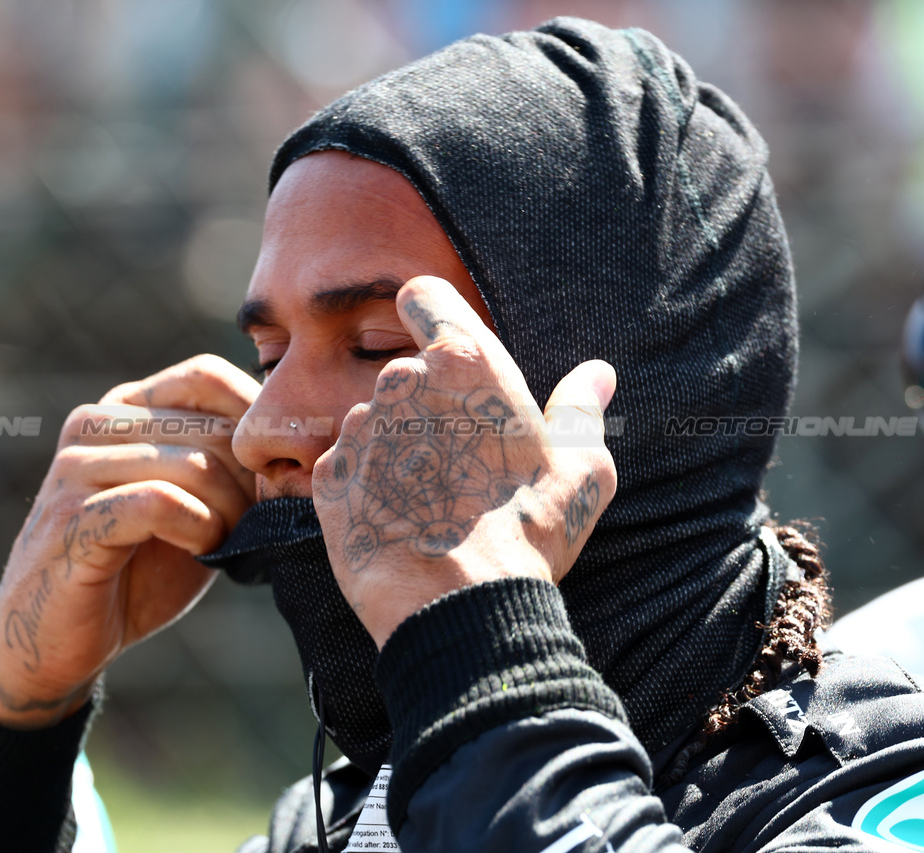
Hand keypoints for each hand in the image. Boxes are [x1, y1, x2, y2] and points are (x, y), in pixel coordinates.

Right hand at [0, 355, 258, 727]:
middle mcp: (94, 425)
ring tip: (228, 543)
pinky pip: (162, 503)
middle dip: (251, 483)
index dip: (255, 424)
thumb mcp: (194, 509)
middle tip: (256, 525)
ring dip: (230, 512)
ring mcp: (77, 468)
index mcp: (123, 410)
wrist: (55, 643)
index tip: (274, 478)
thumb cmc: (135, 572)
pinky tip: (204, 550)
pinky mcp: (73, 518)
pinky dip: (200, 529)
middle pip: (212, 427)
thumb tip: (297, 442)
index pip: (205, 376)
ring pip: (194, 464)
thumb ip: (228, 469)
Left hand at [312, 276, 616, 647]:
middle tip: (458, 459)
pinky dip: (364, 487)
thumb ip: (580, 411)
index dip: (430, 315)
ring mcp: (356, 429)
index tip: (441, 346)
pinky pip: (345, 467)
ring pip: (371, 422)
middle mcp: (400, 382)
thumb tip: (597, 374)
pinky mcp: (327, 476)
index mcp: (464, 362)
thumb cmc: (526, 532)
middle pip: (403, 372)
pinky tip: (395, 523)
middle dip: (425, 405)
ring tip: (428, 500)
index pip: (424, 295)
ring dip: (393, 448)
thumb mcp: (581, 471)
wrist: (454, 607)